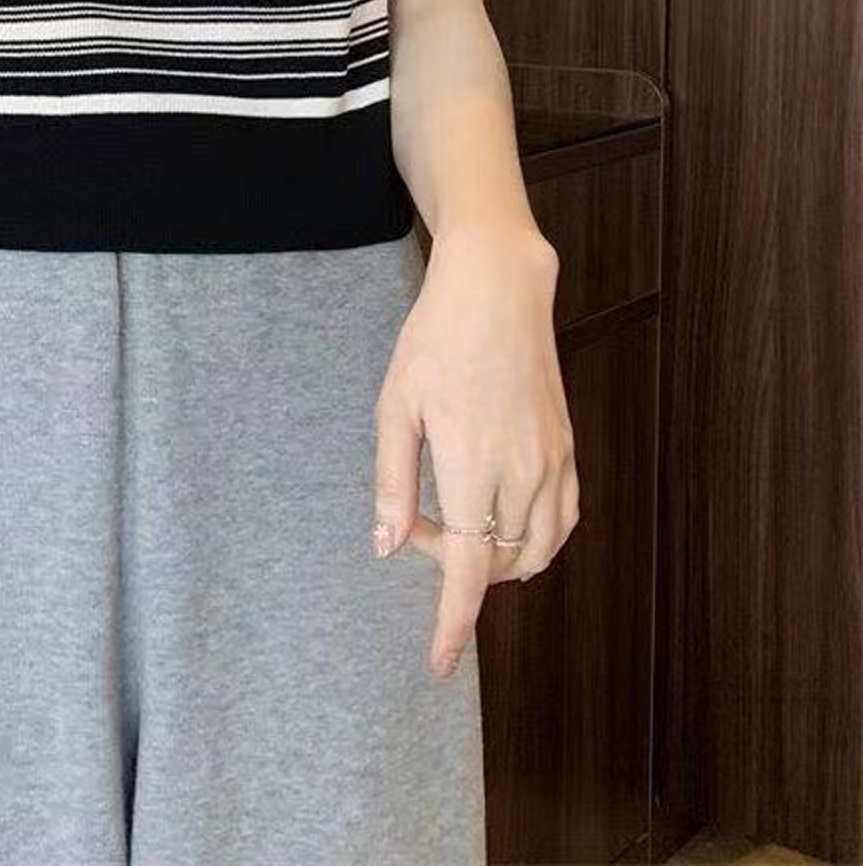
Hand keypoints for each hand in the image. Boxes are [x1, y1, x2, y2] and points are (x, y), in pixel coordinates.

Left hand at [371, 223, 578, 678]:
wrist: (499, 290)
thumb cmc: (435, 341)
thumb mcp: (395, 406)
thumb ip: (392, 479)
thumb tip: (386, 543)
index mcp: (472, 465)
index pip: (465, 569)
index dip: (452, 623)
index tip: (441, 663)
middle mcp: (523, 472)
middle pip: (497, 564)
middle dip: (452, 567)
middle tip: (412, 519)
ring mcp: (553, 462)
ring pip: (535, 551)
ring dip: (494, 559)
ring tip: (450, 515)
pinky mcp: (568, 448)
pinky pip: (561, 521)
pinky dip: (533, 539)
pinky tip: (498, 516)